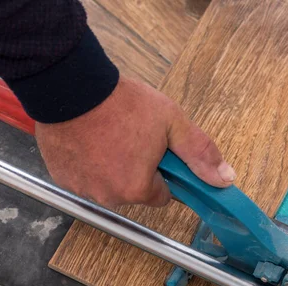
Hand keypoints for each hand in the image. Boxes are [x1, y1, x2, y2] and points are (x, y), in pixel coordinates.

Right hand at [35, 77, 235, 207]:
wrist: (71, 88)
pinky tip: (87, 140)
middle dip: (134, 170)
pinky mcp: (62, 178)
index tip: (155, 151)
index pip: (162, 195)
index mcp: (138, 188)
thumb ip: (199, 152)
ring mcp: (82, 188)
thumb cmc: (120, 104)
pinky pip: (82, 178)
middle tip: (129, 138)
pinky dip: (86, 164)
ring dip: (109, 168)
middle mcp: (109, 196)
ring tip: (105, 136)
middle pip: (133, 191)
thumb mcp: (171, 122)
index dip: (161, 172)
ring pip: (107, 185)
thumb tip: (225, 179)